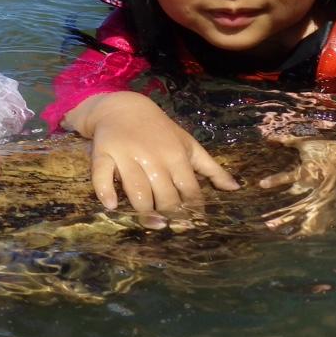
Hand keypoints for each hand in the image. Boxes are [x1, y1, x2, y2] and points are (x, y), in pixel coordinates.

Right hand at [63, 92, 238, 228]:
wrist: (123, 107)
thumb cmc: (160, 130)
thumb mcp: (187, 144)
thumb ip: (210, 167)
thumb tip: (234, 189)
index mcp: (176, 156)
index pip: (189, 190)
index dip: (194, 210)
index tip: (195, 225)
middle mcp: (153, 157)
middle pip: (164, 195)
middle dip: (170, 215)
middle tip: (172, 229)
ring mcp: (127, 155)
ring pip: (136, 189)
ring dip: (143, 210)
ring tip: (151, 224)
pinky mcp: (103, 153)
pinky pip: (101, 175)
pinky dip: (105, 191)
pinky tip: (111, 205)